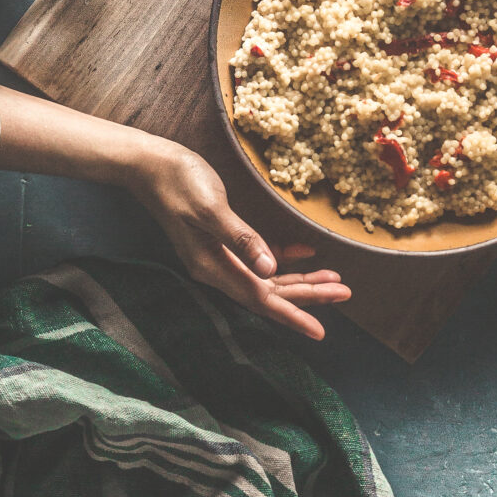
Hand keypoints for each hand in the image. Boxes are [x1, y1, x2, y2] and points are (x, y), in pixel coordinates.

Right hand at [131, 143, 350, 340]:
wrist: (151, 164)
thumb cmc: (179, 182)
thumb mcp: (211, 209)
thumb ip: (241, 239)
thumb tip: (270, 270)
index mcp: (212, 266)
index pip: (260, 299)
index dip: (292, 315)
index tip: (320, 332)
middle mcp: (217, 267)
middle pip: (270, 291)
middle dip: (308, 294)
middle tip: (345, 293)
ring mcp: (220, 254)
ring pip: (268, 277)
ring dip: (301, 278)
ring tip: (335, 279)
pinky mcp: (223, 238)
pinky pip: (259, 256)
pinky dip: (284, 256)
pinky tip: (308, 253)